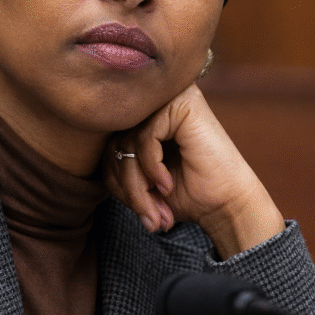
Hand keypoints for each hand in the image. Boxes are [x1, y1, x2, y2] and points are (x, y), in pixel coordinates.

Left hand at [104, 83, 284, 258]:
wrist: (228, 205)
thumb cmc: (188, 193)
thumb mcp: (141, 180)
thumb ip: (116, 164)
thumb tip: (87, 165)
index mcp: (147, 114)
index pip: (109, 141)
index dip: (114, 180)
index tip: (137, 209)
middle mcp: (158, 100)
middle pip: (116, 140)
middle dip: (126, 186)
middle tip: (146, 216)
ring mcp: (171, 97)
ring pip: (128, 140)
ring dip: (136, 184)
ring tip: (154, 209)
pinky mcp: (183, 103)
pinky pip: (145, 135)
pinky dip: (150, 166)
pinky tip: (166, 184)